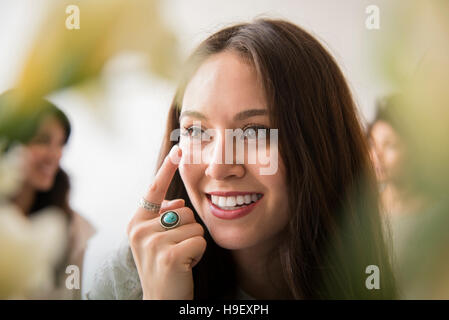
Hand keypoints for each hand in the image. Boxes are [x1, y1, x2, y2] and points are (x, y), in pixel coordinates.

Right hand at [126, 145, 206, 299]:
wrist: (161, 300)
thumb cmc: (163, 266)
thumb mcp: (155, 239)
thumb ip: (162, 217)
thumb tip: (176, 202)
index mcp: (136, 222)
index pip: (154, 190)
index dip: (167, 168)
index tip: (179, 148)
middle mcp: (140, 229)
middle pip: (185, 210)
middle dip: (188, 230)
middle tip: (176, 250)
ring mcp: (152, 242)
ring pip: (194, 225)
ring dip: (194, 242)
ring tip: (180, 258)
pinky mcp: (168, 255)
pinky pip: (200, 240)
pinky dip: (199, 253)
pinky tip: (186, 265)